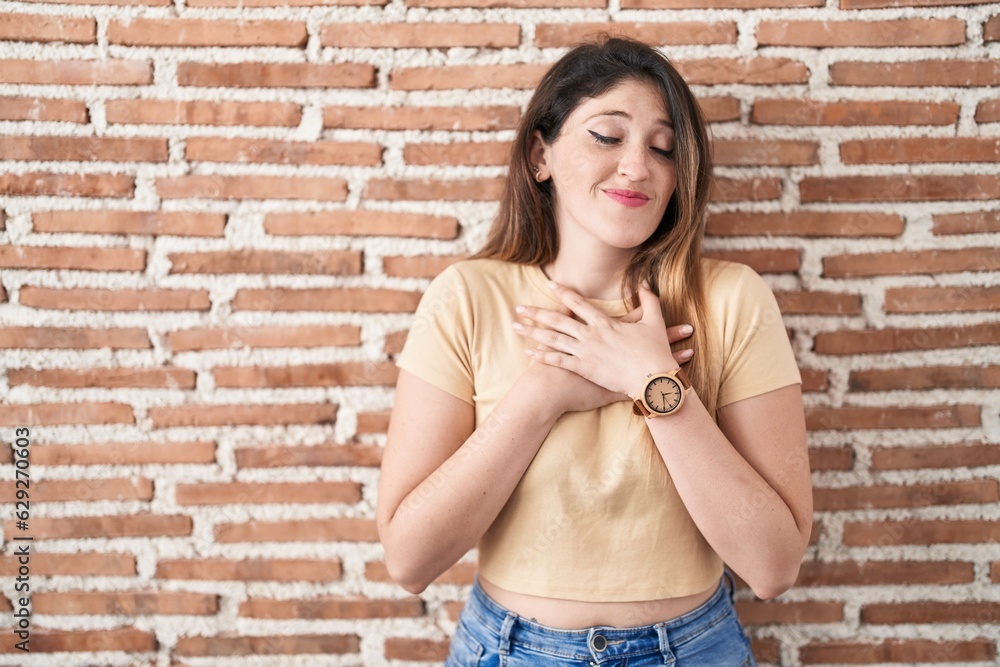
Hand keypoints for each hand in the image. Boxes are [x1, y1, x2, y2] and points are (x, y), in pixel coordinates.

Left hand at [513, 281, 685, 396]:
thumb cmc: (655, 352)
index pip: (579, 303)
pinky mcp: (585, 369)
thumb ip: (648, 300)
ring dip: (533, 332)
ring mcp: (586, 352)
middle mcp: (591, 335)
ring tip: (515, 327)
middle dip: (537, 313)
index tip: (549, 284)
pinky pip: (559, 361)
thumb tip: (644, 282)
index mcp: (605, 323)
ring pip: (553, 339)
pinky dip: (542, 356)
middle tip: (519, 307)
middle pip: (558, 320)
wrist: (654, 378)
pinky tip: (528, 352)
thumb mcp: (654, 322)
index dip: (563, 293)